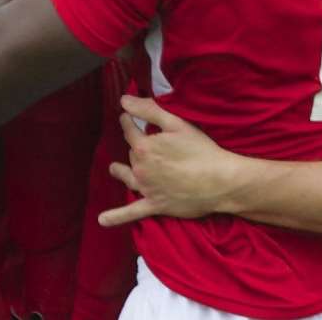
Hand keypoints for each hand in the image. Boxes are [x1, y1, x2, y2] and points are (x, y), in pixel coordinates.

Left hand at [98, 96, 232, 226]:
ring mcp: (147, 189)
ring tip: (114, 169)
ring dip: (121, 172)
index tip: (126, 116)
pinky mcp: (156, 206)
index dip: (128, 121)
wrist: (219, 181)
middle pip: (132, 154)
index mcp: (144, 147)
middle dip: (136, 146)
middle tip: (145, 142)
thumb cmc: (201, 150)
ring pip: (128, 177)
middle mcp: (140, 168)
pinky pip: (132, 213)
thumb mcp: (176, 124)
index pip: (129, 130)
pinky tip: (102, 220)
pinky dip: (116, 217)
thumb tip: (123, 100)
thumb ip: (148, 110)